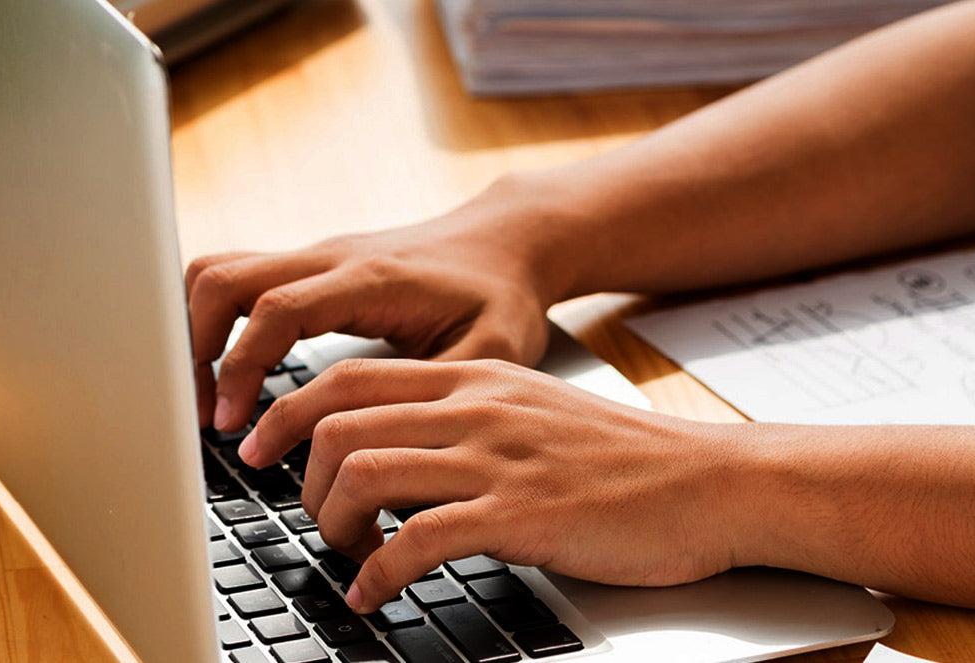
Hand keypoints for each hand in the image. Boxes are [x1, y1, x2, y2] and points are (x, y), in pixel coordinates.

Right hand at [185, 178, 574, 430]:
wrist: (509, 242)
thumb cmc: (502, 297)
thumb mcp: (490, 353)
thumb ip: (434, 393)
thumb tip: (381, 445)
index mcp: (370, 280)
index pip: (276, 310)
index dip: (242, 367)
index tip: (232, 425)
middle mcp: (332, 258)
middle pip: (222, 277)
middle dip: (195, 348)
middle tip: (204, 415)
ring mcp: (316, 257)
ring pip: (219, 271)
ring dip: (198, 332)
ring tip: (208, 399)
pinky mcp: (311, 267)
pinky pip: (240, 279)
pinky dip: (218, 323)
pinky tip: (230, 373)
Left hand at [239, 358, 756, 612]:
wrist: (712, 482)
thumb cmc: (626, 461)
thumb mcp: (534, 413)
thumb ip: (466, 419)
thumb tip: (394, 451)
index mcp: (475, 376)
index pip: (350, 377)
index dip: (288, 413)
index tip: (262, 449)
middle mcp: (476, 406)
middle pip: (338, 420)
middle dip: (298, 475)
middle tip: (307, 514)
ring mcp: (497, 458)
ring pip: (363, 471)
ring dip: (331, 522)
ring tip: (344, 554)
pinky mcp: (520, 514)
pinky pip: (414, 540)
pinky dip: (376, 573)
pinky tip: (376, 593)